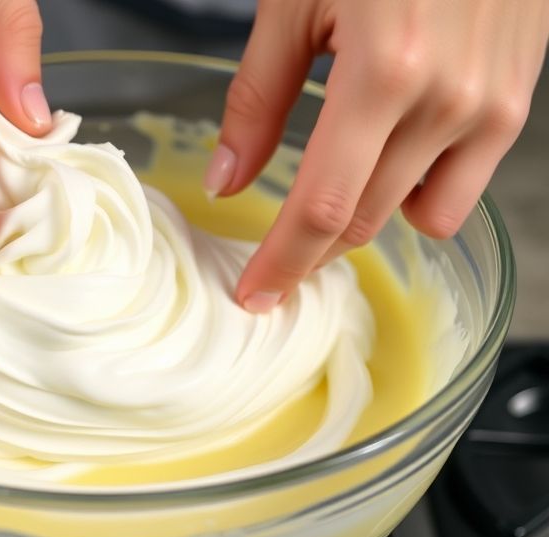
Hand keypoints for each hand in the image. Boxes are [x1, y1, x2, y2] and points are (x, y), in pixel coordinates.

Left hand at [205, 0, 548, 312]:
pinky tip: (390, 159)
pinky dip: (419, 192)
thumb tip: (228, 181)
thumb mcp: (294, 5)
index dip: (283, 262)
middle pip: (366, 221)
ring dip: (365, 222)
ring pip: (416, 216)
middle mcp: (449, 100)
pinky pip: (464, 188)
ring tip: (332, 191)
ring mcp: (493, 104)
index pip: (324, 205)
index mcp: (384, 72)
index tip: (255, 296)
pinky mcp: (518, 101)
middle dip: (312, 251)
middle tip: (275, 259)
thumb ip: (257, 100)